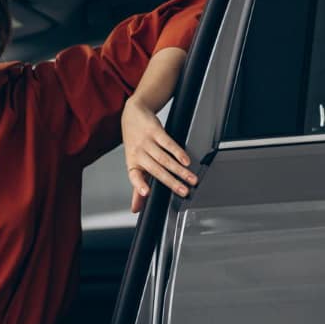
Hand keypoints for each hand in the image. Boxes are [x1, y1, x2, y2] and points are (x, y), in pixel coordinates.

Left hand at [122, 98, 199, 212]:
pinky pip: (168, 143)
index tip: (146, 193)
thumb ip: (137, 186)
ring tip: (192, 179)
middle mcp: (138, 153)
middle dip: (171, 182)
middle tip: (185, 192)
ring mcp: (146, 142)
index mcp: (133, 164)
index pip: (134, 177)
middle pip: (156, 170)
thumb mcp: (134, 163)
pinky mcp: (155, 131)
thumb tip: (136, 209)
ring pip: (165, 159)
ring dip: (180, 170)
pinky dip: (178, 152)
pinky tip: (186, 160)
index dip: (139, 185)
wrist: (132, 115)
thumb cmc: (135, 143)